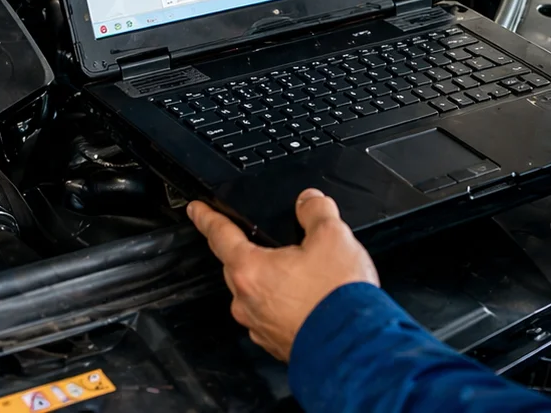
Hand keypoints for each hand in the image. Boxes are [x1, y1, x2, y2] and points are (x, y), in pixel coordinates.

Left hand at [187, 189, 378, 360]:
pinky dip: (283, 306)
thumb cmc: (337, 298)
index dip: (206, 217)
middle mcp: (246, 300)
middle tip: (276, 244)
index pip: (219, 234)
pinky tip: (308, 302)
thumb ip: (316, 211)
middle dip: (252, 251)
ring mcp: (259, 326)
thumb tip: (309, 202)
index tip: (196, 210)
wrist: (354, 348)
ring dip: (271, 282)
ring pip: (255, 294)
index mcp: (249, 269)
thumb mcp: (333, 236)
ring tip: (303, 276)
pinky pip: (270, 316)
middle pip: (238, 265)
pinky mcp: (276, 344)